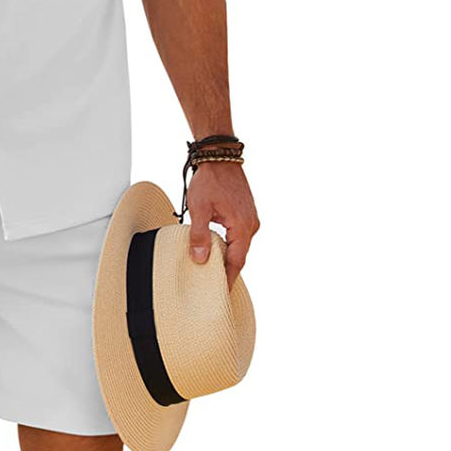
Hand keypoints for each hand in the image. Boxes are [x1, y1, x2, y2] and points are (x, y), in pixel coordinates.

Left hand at [186, 162, 259, 289]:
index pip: (236, 262)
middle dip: (226, 270)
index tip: (221, 293)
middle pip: (239, 255)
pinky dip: (229, 243)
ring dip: (227, 256)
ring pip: (239, 245)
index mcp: (242, 227)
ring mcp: (250, 218)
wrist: (220, 156)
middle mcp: (251, 225)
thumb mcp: (199, 208)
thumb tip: (200, 259)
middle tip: (213, 285)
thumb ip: (199, 235)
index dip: (227, 278)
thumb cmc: (210, 179)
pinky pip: (239, 235)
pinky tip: (216, 248)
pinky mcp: (246, 213)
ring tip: (212, 269)